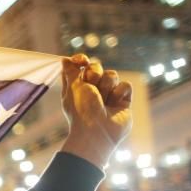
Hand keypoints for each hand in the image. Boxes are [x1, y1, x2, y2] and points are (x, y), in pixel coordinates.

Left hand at [59, 54, 132, 168]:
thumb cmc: (81, 110)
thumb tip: (65, 60)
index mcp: (76, 87)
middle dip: (94, 73)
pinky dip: (119, 93)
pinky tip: (114, 104)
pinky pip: (125, 86)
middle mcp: (92, 90)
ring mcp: (108, 95)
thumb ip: (71, 71)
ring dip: (107, 85)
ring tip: (103, 100)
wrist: (97, 131)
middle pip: (97, 67)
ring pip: (112, 75)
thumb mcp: (73, 87)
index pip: (80, 66)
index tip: (82, 61)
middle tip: (92, 85)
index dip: (81, 60)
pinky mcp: (123, 101)